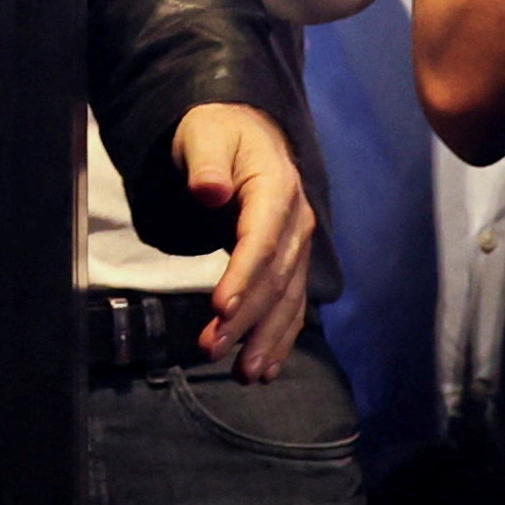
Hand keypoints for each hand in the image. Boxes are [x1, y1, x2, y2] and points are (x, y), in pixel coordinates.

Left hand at [175, 103, 315, 379]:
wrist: (247, 130)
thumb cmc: (219, 133)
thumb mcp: (205, 136)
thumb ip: (206, 162)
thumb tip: (208, 188)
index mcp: (276, 189)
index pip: (260, 241)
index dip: (243, 278)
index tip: (221, 310)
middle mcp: (296, 223)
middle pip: (274, 279)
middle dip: (248, 320)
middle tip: (214, 350)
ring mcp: (298, 246)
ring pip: (288, 299)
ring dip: (267, 339)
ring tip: (246, 374)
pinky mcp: (292, 262)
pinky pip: (292, 304)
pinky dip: (281, 337)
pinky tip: (267, 366)